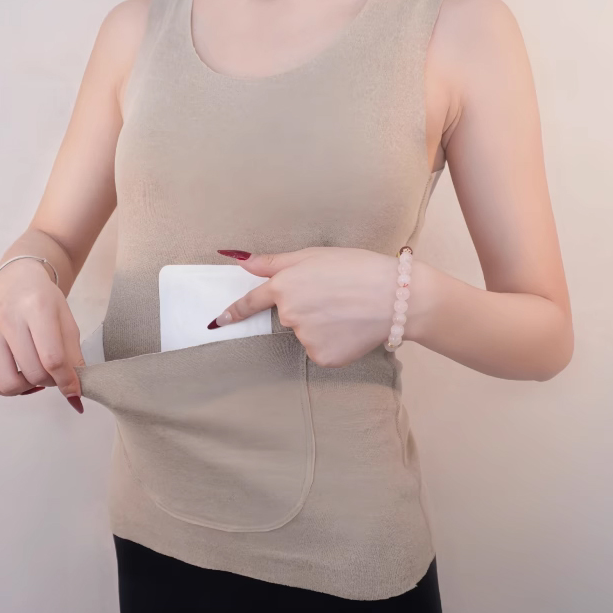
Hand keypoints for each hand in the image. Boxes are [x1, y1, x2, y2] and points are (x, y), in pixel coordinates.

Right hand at [0, 258, 85, 411]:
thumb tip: (75, 394)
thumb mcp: (68, 323)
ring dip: (26, 387)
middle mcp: (6, 316)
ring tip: (34, 374)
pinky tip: (15, 375)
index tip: (73, 390)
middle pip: (32, 373)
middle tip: (53, 374)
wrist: (17, 283)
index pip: (53, 358)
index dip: (66, 380)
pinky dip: (1, 388)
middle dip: (49, 382)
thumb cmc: (45, 303)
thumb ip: (74, 358)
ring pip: (7, 383)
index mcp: (37, 307)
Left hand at [208, 247, 403, 367]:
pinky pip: (321, 351)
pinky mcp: (322, 357)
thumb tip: (239, 260)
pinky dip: (334, 343)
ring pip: (306, 334)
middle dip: (307, 307)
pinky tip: (351, 329)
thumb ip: (274, 262)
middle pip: (289, 316)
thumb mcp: (314, 255)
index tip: (218, 321)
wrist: (395, 297)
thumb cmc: (357, 267)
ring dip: (322, 326)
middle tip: (337, 296)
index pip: (252, 302)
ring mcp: (304, 338)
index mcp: (284, 286)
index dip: (234, 311)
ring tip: (348, 311)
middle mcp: (288, 314)